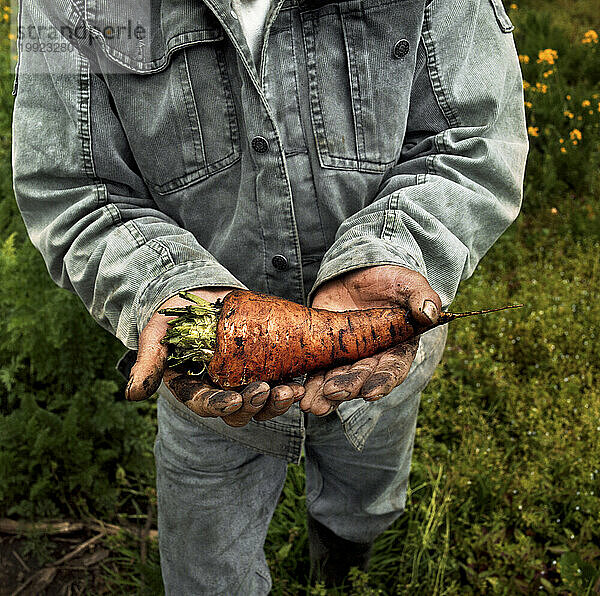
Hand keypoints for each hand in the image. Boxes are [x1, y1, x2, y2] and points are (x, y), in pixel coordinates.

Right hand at [126, 287, 304, 426]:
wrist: (197, 294)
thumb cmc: (173, 315)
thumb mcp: (157, 334)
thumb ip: (149, 362)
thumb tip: (132, 395)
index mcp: (193, 388)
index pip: (206, 404)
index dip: (220, 406)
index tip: (233, 400)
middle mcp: (220, 389)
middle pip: (239, 410)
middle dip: (254, 404)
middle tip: (267, 391)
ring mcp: (243, 379)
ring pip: (262, 402)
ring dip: (277, 400)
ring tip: (290, 389)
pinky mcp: (263, 365)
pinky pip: (278, 381)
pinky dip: (290, 383)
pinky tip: (301, 378)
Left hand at [299, 266, 440, 416]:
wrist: (358, 273)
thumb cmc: (390, 280)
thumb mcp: (408, 283)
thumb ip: (422, 296)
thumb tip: (430, 314)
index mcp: (398, 347)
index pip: (393, 369)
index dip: (382, 382)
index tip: (370, 393)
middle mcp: (374, 358)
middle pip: (362, 378)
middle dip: (349, 387)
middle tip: (334, 392)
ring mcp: (349, 357)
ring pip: (339, 380)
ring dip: (326, 394)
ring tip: (315, 404)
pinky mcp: (327, 351)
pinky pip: (318, 370)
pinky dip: (311, 384)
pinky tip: (302, 395)